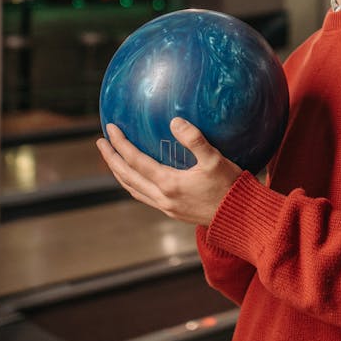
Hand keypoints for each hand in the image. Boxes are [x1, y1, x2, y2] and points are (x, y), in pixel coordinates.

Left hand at [96, 117, 241, 225]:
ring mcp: (166, 207)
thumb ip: (195, 139)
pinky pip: (144, 196)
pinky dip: (133, 184)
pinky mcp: (173, 212)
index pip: (135, 161)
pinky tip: (137, 177)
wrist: (239, 218)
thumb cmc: (230, 187)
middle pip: (126, 177)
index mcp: (169, 183)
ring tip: (113, 159)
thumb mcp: (215, 160)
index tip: (110, 128)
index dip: (120, 144)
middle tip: (101, 142)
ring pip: (133, 189)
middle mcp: (163, 198)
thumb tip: (174, 121)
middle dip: (111, 158)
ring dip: (119, 173)